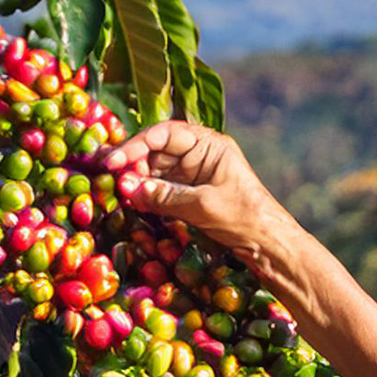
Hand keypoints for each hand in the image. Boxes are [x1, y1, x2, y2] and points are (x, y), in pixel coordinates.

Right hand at [105, 122, 281, 256]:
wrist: (267, 243)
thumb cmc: (244, 216)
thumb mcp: (203, 205)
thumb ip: (164, 195)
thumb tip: (127, 186)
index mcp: (210, 145)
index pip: (166, 134)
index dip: (137, 145)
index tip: (114, 162)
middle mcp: (199, 155)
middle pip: (155, 150)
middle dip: (132, 162)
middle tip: (109, 178)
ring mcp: (192, 174)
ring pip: (154, 169)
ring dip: (135, 179)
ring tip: (115, 190)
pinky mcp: (187, 194)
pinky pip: (159, 188)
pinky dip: (144, 193)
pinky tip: (130, 200)